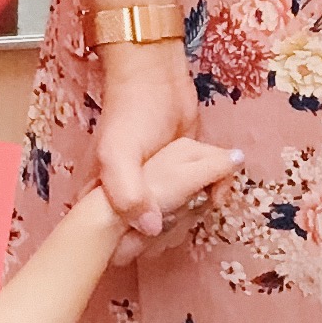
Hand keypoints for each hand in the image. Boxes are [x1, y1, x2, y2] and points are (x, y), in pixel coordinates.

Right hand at [90, 37, 199, 245]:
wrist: (157, 76)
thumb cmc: (130, 114)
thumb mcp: (117, 154)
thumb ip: (127, 194)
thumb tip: (150, 231)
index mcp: (102, 199)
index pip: (116, 243)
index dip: (135, 246)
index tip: (153, 235)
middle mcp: (130, 198)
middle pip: (154, 236)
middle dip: (176, 227)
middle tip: (186, 209)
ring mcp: (161, 188)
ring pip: (183, 218)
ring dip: (200, 210)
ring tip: (207, 192)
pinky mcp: (187, 176)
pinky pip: (202, 197)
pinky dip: (215, 193)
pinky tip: (219, 187)